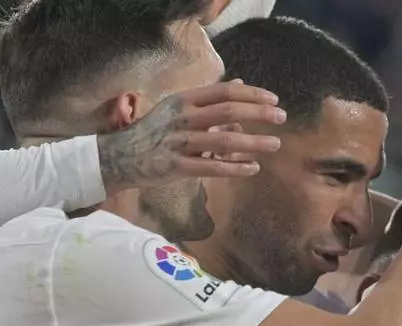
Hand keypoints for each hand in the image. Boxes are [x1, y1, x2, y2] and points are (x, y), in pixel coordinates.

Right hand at [97, 80, 286, 192]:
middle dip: (259, 113)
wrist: (120, 157)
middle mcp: (182, 117)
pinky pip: (211, 166)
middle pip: (227, 111)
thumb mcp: (178, 108)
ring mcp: (179, 142)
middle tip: (281, 118)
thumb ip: (208, 98)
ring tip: (275, 144)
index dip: (251, 94)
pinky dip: (234, 167)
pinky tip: (252, 168)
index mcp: (183, 100)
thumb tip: (239, 82)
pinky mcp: (176, 166)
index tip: (274, 99)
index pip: (223, 92)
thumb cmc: (154, 131)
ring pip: (223, 140)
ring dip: (253, 142)